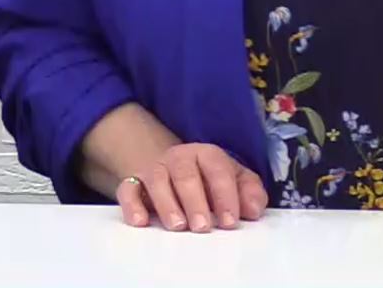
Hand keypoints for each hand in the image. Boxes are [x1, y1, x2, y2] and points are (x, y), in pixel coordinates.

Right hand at [115, 143, 267, 231]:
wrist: (172, 171)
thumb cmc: (208, 181)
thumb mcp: (234, 182)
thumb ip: (249, 193)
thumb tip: (254, 210)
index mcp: (207, 155)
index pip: (217, 169)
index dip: (225, 195)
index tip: (229, 221)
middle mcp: (179, 158)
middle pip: (186, 174)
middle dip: (196, 202)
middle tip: (203, 227)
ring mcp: (155, 169)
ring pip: (157, 180)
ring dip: (167, 203)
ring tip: (178, 226)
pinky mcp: (133, 183)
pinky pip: (127, 189)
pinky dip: (132, 204)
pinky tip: (141, 221)